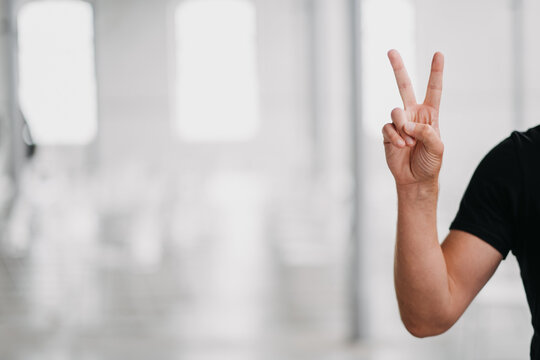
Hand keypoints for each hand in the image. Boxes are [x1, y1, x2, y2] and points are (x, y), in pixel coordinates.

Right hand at [383, 50, 444, 186]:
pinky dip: (395, 137)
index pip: (434, 89)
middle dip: (397, 68)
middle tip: (390, 51)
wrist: (415, 179)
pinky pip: (388, 127)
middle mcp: (413, 114)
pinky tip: (401, 146)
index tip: (438, 54)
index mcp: (430, 114)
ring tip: (409, 143)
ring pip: (396, 112)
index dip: (436, 72)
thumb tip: (407, 124)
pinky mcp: (388, 133)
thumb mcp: (437, 148)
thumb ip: (426, 132)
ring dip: (403, 128)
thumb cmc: (430, 163)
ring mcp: (399, 123)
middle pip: (404, 86)